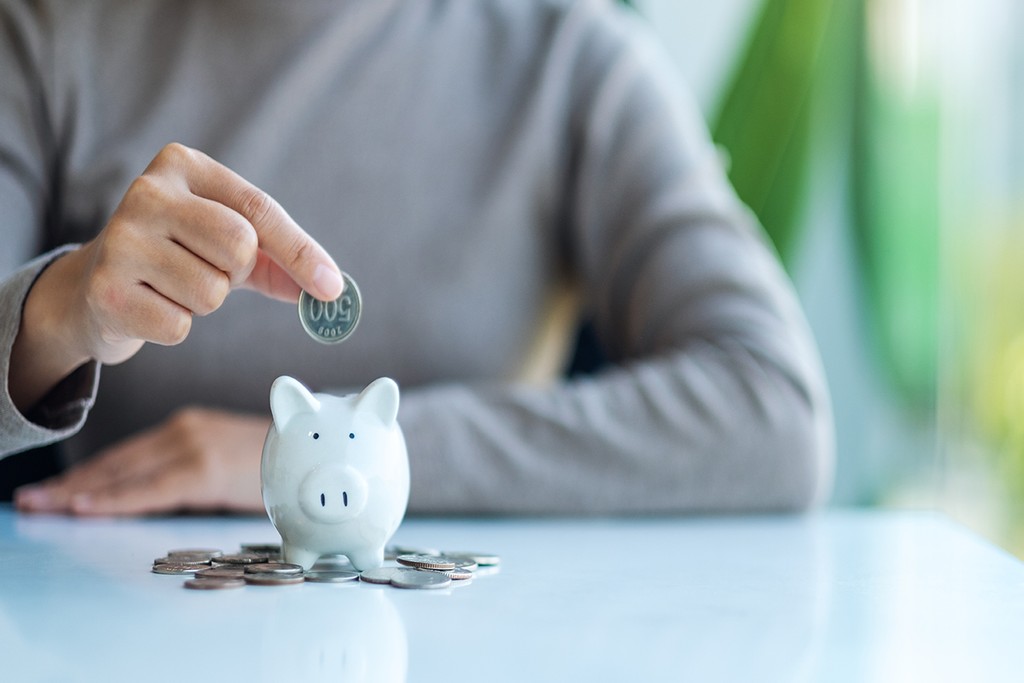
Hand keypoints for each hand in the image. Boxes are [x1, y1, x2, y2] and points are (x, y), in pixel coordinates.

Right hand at [9, 142, 343, 410]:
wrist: (94, 288)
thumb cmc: (177, 258)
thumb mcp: (228, 245)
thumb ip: (280, 261)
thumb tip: (329, 289)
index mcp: (183, 165)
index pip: (259, 210)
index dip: (301, 252)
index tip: (332, 288)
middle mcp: (147, 192)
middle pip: (239, 245)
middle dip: (237, 272)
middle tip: (210, 269)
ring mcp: (120, 239)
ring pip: (212, 292)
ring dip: (204, 302)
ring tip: (173, 286)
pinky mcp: (106, 290)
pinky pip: (179, 325)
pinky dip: (175, 326)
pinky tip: (150, 306)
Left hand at [14, 408, 268, 515]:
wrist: (321, 449)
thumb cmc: (280, 464)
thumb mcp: (227, 464)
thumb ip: (191, 475)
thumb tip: (153, 500)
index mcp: (186, 428)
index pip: (125, 456)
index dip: (86, 474)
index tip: (53, 492)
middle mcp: (182, 430)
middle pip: (115, 462)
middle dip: (70, 485)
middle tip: (31, 503)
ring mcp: (191, 446)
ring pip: (123, 474)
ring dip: (80, 493)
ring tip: (45, 507)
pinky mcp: (203, 468)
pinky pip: (149, 489)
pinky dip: (113, 499)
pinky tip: (86, 508)